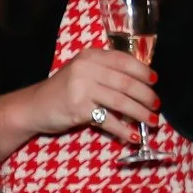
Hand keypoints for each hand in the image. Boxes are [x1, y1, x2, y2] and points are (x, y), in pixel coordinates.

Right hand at [13, 48, 157, 138]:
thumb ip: (107, 72)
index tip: (155, 82)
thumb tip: (141, 84)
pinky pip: (108, 120)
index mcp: (92, 56)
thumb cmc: (64, 90)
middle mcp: (87, 68)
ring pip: (121, 101)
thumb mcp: (84, 72)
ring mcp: (82, 87)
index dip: (143, 71)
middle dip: (146, 96)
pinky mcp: (78, 108)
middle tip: (157, 107)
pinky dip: (124, 130)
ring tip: (153, 122)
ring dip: (140, 113)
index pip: (125, 60)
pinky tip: (134, 136)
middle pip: (126, 82)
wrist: (34, 106)